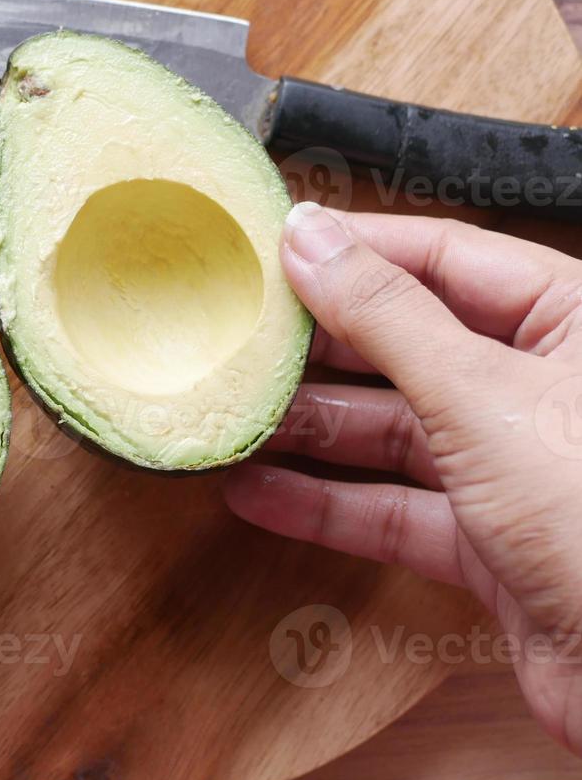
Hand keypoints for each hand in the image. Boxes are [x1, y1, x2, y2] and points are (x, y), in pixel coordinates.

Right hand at [225, 204, 581, 754]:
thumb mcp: (482, 395)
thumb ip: (387, 316)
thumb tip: (310, 237)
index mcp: (575, 322)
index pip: (446, 259)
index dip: (356, 251)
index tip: (270, 247)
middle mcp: (545, 388)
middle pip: (411, 345)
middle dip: (321, 347)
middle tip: (235, 337)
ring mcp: (515, 469)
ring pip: (394, 431)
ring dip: (311, 430)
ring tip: (232, 418)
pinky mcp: (489, 542)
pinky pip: (393, 508)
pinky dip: (326, 504)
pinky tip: (257, 493)